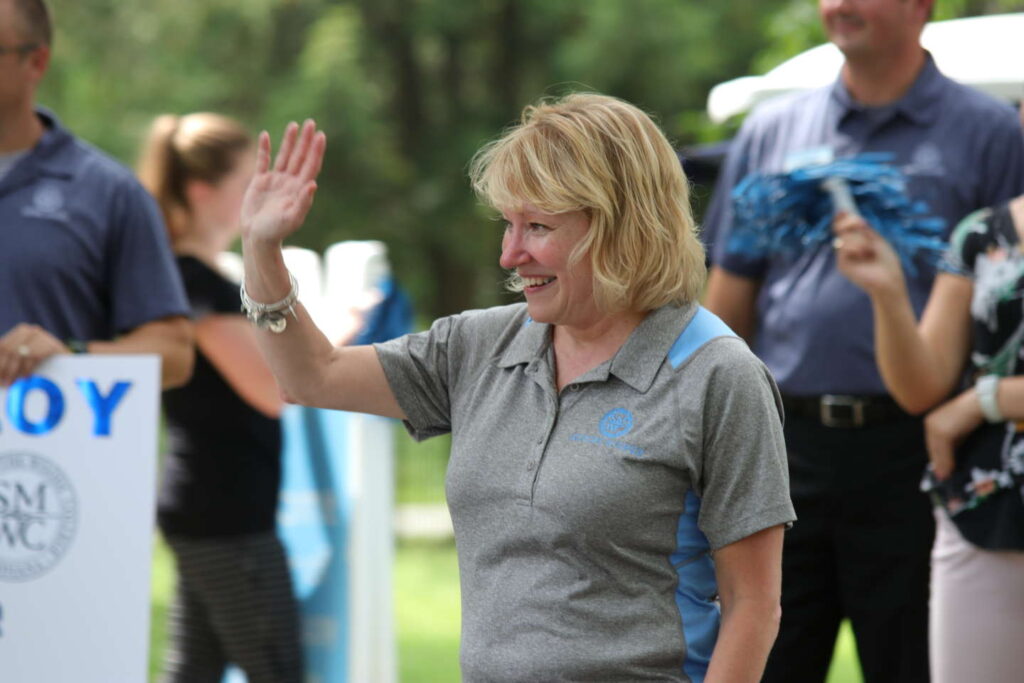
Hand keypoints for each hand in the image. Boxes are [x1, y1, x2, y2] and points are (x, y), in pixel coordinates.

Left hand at [0, 324, 69, 385]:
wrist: (71, 361)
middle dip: (4, 368)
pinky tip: (26, 378)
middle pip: (9, 349)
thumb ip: (12, 359)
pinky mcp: (51, 344)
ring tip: (12, 383)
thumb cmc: (44, 362)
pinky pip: (33, 357)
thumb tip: (1, 373)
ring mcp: (41, 336)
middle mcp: (29, 330)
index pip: (2, 346)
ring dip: (14, 371)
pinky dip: (27, 369)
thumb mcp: (24, 357)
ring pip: (19, 353)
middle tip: (4, 383)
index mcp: (20, 331)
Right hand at [240, 120, 325, 246]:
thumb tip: (313, 184)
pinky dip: (264, 149)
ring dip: (289, 141)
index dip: (316, 151)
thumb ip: (303, 202)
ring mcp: (276, 181)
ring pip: (284, 156)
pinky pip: (263, 161)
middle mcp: (290, 182)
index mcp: (299, 189)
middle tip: (311, 122)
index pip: (311, 166)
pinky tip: (265, 135)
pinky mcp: (260, 182)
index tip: (320, 136)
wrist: (258, 237)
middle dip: (305, 140)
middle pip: (300, 157)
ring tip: (294, 125)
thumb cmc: (277, 231)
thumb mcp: (292, 218)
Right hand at [832, 212, 903, 296]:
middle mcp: (848, 248)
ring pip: (844, 237)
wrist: (889, 279)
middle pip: (840, 228)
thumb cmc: (887, 261)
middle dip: (850, 222)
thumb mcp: (876, 240)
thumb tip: (851, 215)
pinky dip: (856, 248)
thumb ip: (863, 229)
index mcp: (856, 241)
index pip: (843, 226)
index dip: (842, 218)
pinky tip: (865, 255)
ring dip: (859, 240)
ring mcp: (844, 256)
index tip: (843, 211)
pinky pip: (844, 248)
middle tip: (861, 224)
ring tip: (869, 251)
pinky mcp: (842, 264)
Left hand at [924, 389, 983, 480]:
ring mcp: (935, 428)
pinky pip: (943, 450)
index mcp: (931, 421)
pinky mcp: (943, 432)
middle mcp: (930, 423)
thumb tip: (948, 459)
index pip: (932, 443)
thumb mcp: (959, 430)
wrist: (979, 404)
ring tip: (945, 476)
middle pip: (932, 448)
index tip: (938, 468)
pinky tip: (950, 469)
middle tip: (941, 476)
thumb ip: (952, 442)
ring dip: (941, 465)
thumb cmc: (971, 415)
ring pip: (936, 451)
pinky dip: (946, 461)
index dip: (935, 456)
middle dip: (937, 463)